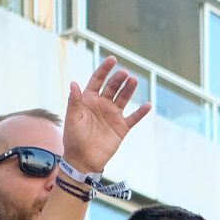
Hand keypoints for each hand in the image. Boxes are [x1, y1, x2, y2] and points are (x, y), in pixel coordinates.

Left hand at [60, 57, 149, 172]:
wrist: (83, 159)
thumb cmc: (74, 138)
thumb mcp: (72, 117)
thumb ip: (74, 100)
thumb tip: (74, 83)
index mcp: (89, 99)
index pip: (98, 79)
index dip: (104, 69)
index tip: (112, 60)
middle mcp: (102, 104)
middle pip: (113, 87)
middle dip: (118, 79)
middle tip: (124, 73)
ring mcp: (113, 115)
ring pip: (124, 98)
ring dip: (129, 89)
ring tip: (134, 80)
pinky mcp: (121, 128)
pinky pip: (134, 118)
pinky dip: (141, 112)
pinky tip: (147, 105)